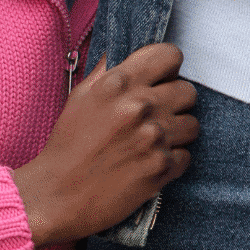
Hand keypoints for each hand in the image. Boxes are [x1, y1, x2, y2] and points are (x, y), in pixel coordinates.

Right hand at [12, 43, 198, 246]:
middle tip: (157, 114)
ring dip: (176, 132)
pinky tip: (149, 162)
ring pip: (192, 124)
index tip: (161, 79)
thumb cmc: (66, 146)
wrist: (57, 194)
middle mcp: (140, 106)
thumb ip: (106, 72)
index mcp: (118, 83)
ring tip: (153, 141)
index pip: (169, 55)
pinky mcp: (162, 168)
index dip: (168, 67)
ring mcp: (153, 138)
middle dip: (175, 101)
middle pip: (187, 90)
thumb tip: (120, 54)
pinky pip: (186, 155)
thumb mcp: (79, 98)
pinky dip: (171, 160)